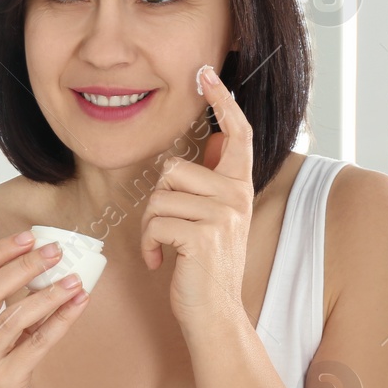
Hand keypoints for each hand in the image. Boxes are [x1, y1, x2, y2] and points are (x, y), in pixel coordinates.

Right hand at [0, 232, 90, 387]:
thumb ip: (1, 307)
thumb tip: (41, 268)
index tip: (27, 237)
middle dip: (26, 265)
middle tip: (56, 251)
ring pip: (17, 315)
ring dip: (51, 293)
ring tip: (76, 279)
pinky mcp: (4, 379)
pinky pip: (38, 342)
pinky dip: (62, 319)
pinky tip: (79, 305)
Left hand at [139, 63, 253, 326]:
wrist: (214, 313)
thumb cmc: (203, 267)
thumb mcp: (213, 219)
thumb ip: (211, 183)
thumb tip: (212, 140)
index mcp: (238, 187)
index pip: (236, 134)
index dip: (222, 101)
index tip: (205, 73)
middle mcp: (237, 196)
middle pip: (172, 169)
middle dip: (157, 200)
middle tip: (168, 231)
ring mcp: (223, 215)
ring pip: (158, 196)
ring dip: (150, 227)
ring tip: (166, 249)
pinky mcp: (204, 235)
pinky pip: (154, 223)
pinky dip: (148, 246)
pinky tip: (161, 263)